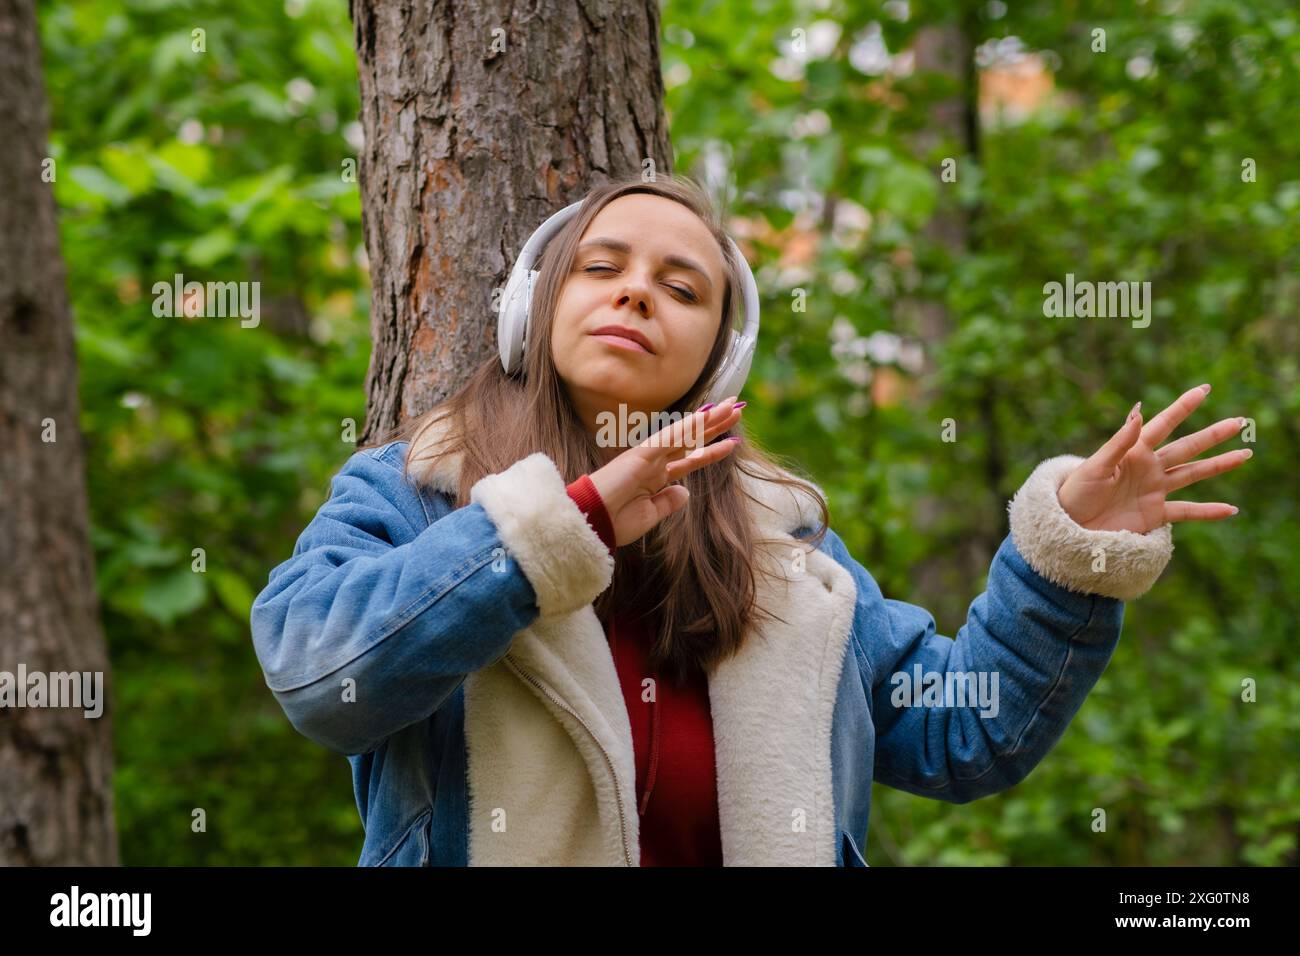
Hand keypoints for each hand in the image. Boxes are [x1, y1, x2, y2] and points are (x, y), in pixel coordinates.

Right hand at [587, 396, 744, 546]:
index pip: (689, 459)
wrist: (591, 524)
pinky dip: (690, 426)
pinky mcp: (642, 453)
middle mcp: (654, 462)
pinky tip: (709, 416)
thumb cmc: (614, 523)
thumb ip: (668, 502)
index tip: (732, 443)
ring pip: (685, 432)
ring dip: (710, 419)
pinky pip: (671, 436)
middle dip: (715, 426)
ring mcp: (648, 455)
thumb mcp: (650, 515)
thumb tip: (685, 492)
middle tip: (737, 409)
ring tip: (733, 406)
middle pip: (692, 439)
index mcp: (655, 478)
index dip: (711, 451)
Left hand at [1057, 383, 1251, 532]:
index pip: (1163, 424)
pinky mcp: (1154, 514)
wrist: (1068, 525)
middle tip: (1239, 421)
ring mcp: (1154, 490)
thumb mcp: (1095, 466)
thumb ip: (1120, 441)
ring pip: (1193, 473)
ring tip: (1244, 454)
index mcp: (1133, 451)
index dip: (1183, 407)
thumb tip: (1139, 410)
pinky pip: (1186, 512)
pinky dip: (1208, 512)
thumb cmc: (1075, 492)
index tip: (1204, 390)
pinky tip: (1230, 510)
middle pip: (1187, 447)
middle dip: (1213, 434)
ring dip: (1219, 465)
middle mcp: (1148, 467)